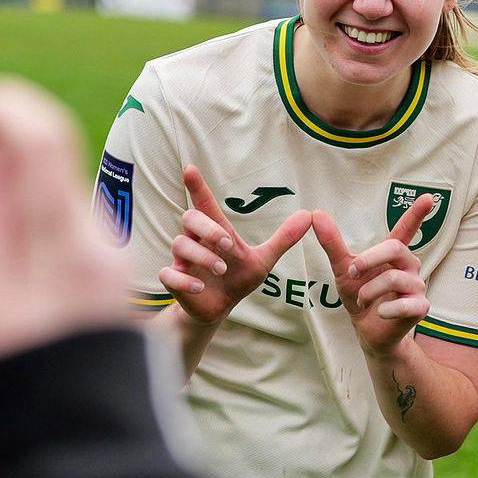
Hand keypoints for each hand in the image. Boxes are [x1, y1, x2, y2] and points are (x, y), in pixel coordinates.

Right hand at [0, 77, 129, 376]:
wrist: (82, 460)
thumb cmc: (14, 400)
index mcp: (64, 248)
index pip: (42, 135)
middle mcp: (98, 248)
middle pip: (49, 162)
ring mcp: (108, 266)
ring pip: (51, 200)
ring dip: (5, 205)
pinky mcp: (104, 284)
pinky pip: (60, 235)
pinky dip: (23, 235)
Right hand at [158, 165, 310, 324]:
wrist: (220, 308)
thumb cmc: (237, 278)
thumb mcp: (263, 259)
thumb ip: (283, 238)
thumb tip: (309, 215)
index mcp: (213, 232)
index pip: (204, 204)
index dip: (198, 187)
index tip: (191, 169)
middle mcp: (195, 241)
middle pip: (189, 218)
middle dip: (208, 228)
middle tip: (228, 244)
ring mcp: (182, 261)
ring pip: (180, 245)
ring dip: (203, 256)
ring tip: (222, 269)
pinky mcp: (174, 282)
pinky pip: (168, 275)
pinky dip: (184, 280)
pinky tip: (200, 287)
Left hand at [311, 194, 433, 355]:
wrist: (367, 332)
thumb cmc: (360, 295)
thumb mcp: (343, 269)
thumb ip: (332, 242)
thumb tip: (316, 213)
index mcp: (393, 253)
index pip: (406, 229)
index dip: (417, 213)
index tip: (429, 197)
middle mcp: (409, 266)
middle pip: (395, 248)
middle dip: (369, 260)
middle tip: (353, 273)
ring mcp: (417, 286)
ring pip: (394, 279)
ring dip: (369, 292)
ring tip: (363, 301)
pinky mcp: (420, 307)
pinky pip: (404, 304)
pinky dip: (384, 309)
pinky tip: (380, 312)